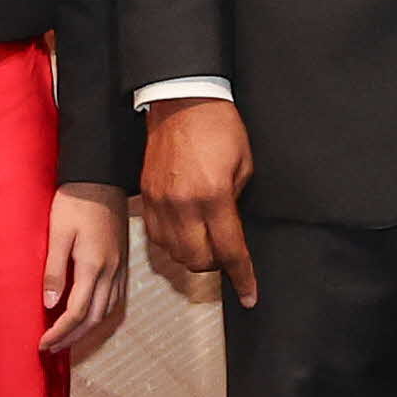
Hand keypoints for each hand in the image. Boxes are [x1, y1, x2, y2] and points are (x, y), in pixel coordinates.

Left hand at [43, 184, 129, 358]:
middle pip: (93, 319)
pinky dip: (100, 315)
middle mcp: (110, 272)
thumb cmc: (75, 202)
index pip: (76, 312)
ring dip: (86, 330)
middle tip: (50, 348)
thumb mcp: (58, 233)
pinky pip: (114, 299)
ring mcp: (119, 268)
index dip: (59, 333)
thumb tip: (50, 305)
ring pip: (107, 312)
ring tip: (66, 338)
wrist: (101, 179)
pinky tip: (88, 316)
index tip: (42, 343)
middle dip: (71, 337)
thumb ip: (54, 270)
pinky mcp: (122, 262)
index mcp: (92, 266)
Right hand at [141, 99, 258, 308]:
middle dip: (216, 265)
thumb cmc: (220, 127)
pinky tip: (184, 231)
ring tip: (206, 240)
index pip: (230, 250)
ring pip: (174, 252)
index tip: (249, 295)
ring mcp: (160, 202)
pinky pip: (156, 237)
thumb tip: (231, 229)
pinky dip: (172, 243)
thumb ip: (237, 201)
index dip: (242, 277)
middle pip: (197, 260)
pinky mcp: (147, 196)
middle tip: (226, 253)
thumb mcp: (244, 164)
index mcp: (214, 196)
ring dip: (193, 255)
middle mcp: (183, 204)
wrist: (181, 101)